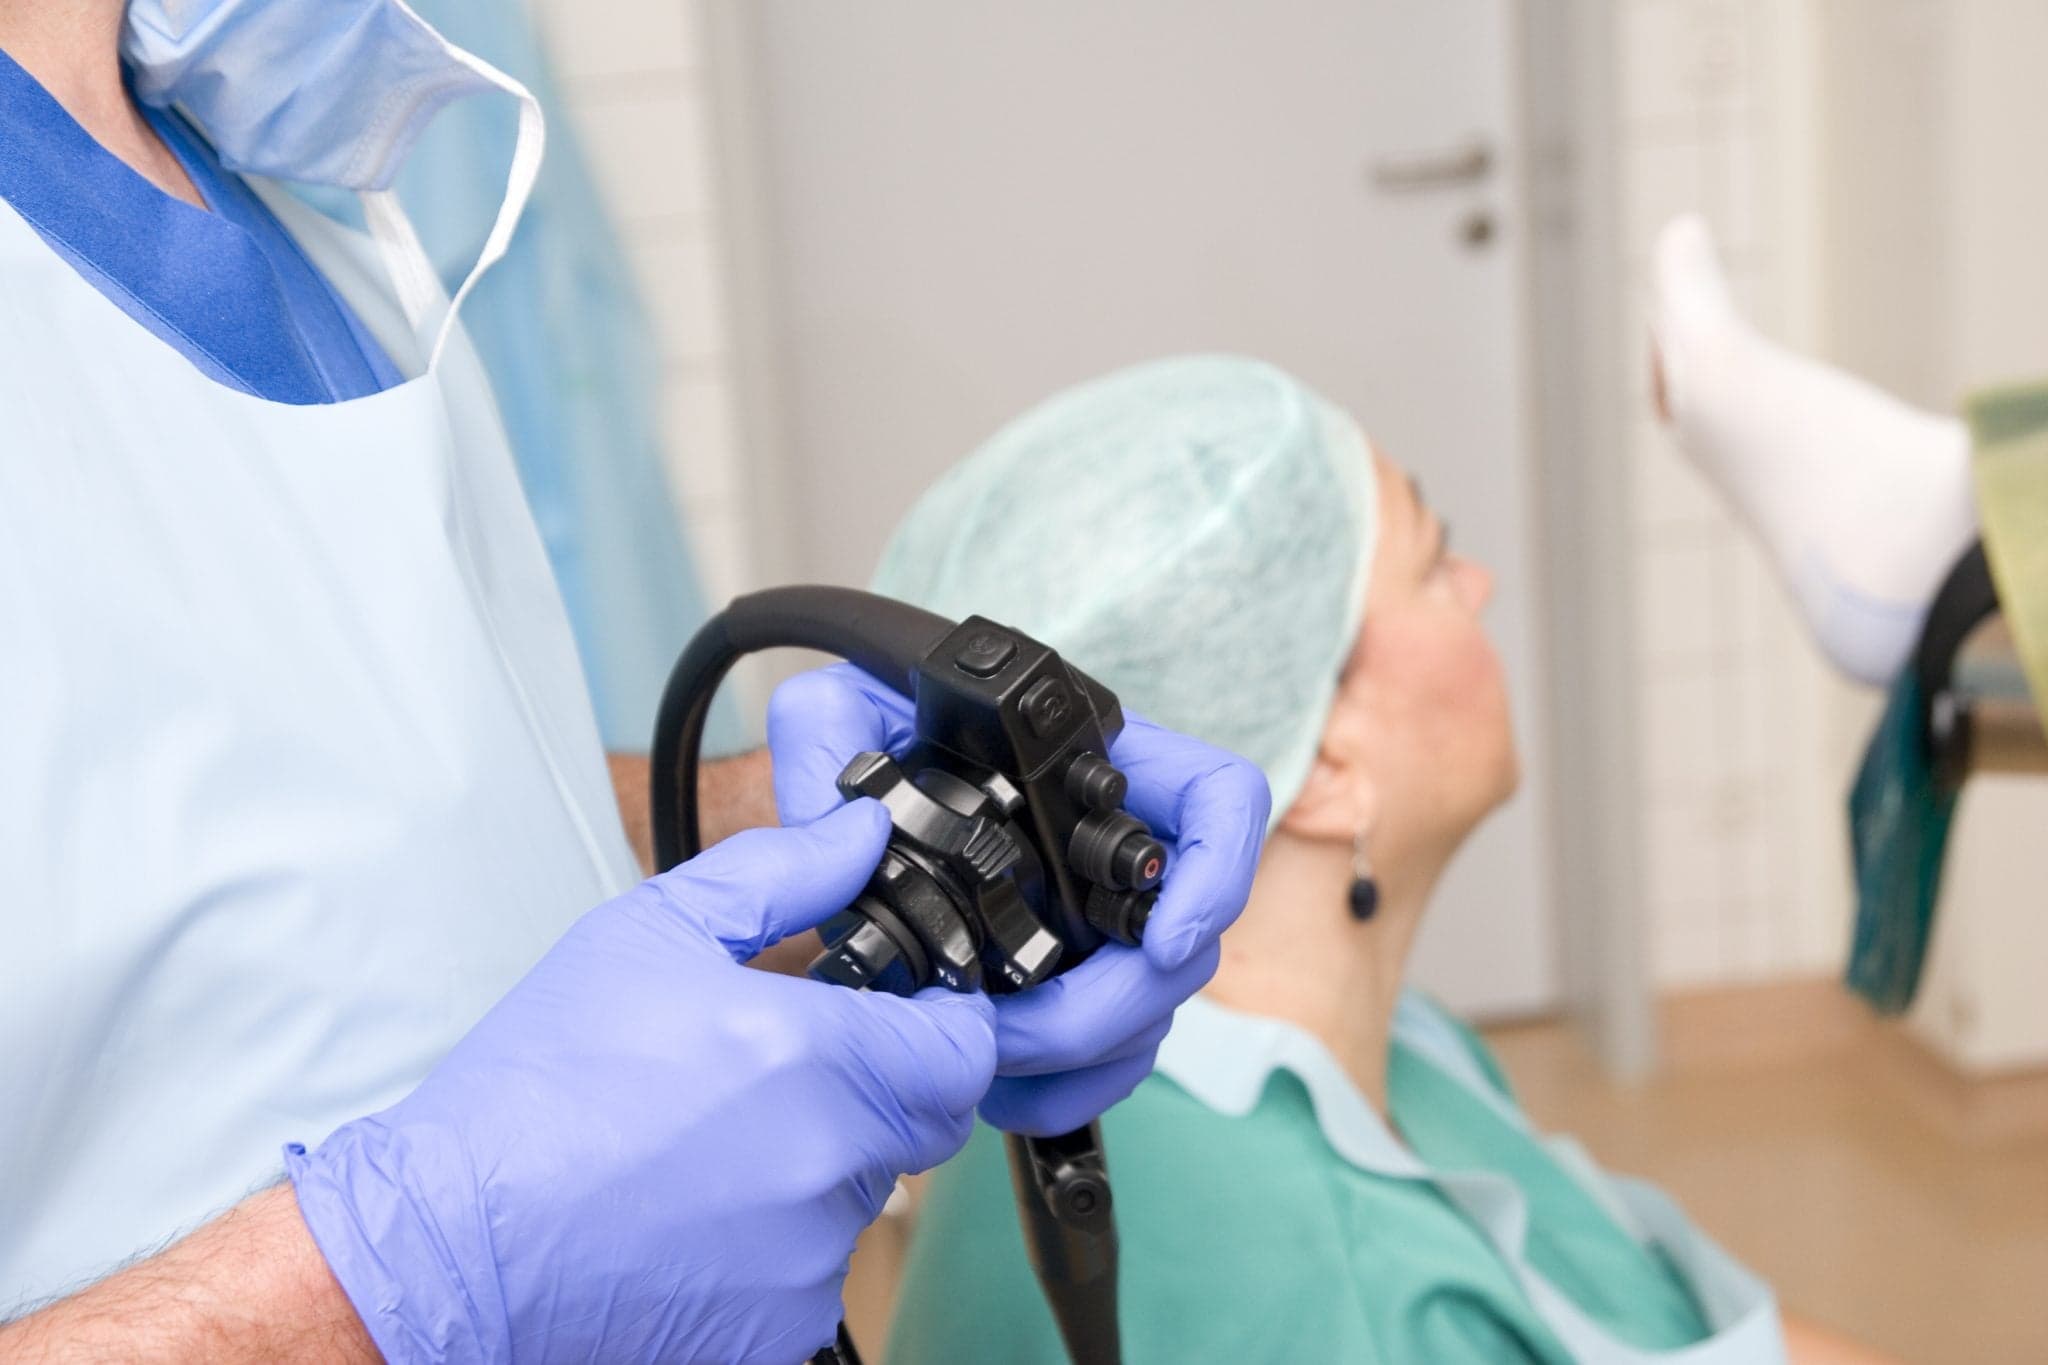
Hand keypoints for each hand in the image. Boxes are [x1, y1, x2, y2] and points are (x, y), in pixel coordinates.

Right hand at [288, 802, 995, 1364]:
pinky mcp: (777, 1334)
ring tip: (706, 1148)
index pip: (964, 1049)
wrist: (446, 1246)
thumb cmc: (534, 1091)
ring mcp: (807, 1261)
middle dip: (877, 1089)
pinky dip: (774, 1245)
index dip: (938, 1025)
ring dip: (815, 1166)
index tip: (897, 1017)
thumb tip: (860, 835)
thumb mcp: (646, 935)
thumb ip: (780, 874)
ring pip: (863, 1196)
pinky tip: (692, 1215)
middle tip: (776, 1073)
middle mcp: (826, 1165)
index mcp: (814, 1059)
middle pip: (922, 1122)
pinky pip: (813, 1272)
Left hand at [769, 664, 1268, 1134]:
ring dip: (1085, 1057)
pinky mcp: (1077, 984)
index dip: (1216, 874)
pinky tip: (1007, 1091)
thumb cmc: (874, 733)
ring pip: (1151, 1007)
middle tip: (1020, 1036)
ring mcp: (1105, 921)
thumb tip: (848, 822)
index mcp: (1095, 764)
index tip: (1164, 942)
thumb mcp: (843, 710)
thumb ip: (829, 730)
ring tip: (996, 1073)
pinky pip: (1114, 1051)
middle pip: (1184, 939)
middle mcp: (1116, 844)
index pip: (1217, 798)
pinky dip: (1072, 1086)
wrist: (862, 788)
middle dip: (1109, 1008)